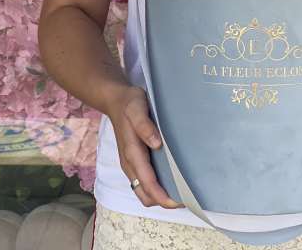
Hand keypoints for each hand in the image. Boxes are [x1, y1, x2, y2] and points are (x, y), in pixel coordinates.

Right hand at [106, 85, 185, 209]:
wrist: (116, 101)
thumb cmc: (129, 104)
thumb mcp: (137, 108)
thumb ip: (145, 125)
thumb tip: (157, 144)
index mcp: (132, 153)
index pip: (147, 183)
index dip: (162, 196)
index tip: (179, 201)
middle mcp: (130, 163)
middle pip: (144, 194)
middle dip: (163, 201)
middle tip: (185, 198)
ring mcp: (131, 164)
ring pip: (143, 190)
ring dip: (159, 196)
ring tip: (180, 192)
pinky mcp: (134, 161)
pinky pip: (144, 181)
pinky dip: (156, 187)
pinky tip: (170, 179)